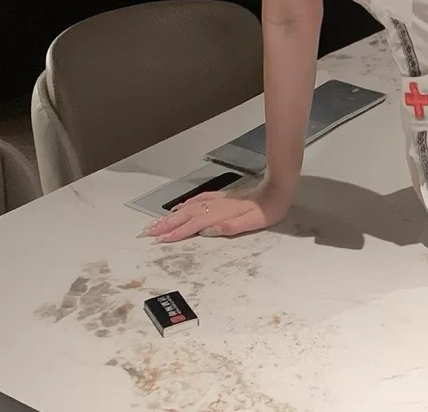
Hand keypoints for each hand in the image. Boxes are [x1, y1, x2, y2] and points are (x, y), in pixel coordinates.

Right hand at [137, 178, 289, 242]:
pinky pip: (200, 199)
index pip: (195, 224)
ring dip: (173, 215)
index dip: (178, 233)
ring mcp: (220, 199)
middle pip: (188, 215)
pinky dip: (187, 203)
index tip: (160, 240)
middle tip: (148, 232)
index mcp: (223, 214)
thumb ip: (231, 227)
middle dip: (167, 224)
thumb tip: (207, 230)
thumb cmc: (269, 208)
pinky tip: (181, 206)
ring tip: (158, 222)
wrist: (279, 186)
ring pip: (191, 206)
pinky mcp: (224, 195)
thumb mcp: (255, 222)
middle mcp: (218, 205)